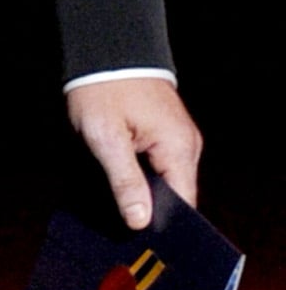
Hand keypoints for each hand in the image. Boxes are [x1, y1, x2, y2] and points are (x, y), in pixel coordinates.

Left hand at [65, 75, 201, 232]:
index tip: (139, 241)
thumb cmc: (103, 89)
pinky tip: (120, 182)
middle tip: (119, 228)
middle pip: (174, 195)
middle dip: (149, 210)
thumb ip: (125, 181)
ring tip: (115, 204)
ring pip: (164, 181)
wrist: (106, 48)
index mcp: (178, 148)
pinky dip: (140, 176)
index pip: (183, 203)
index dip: (163, 224)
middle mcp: (185, 145)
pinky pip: (157, 165)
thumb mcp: (106, 139)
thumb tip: (140, 220)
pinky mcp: (163, 133)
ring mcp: (176, 138)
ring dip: (142, 193)